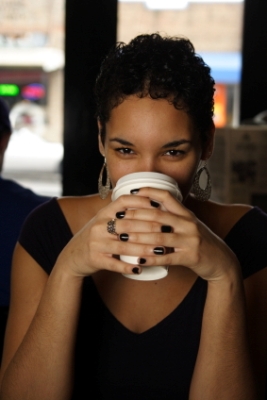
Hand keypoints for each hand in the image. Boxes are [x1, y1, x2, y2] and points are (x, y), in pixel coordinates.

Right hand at [54, 193, 176, 277]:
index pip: (123, 202)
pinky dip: (128, 266)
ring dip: (144, 249)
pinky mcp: (95, 259)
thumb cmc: (96, 237)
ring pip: (124, 245)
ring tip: (160, 251)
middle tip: (167, 230)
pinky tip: (140, 268)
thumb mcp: (104, 220)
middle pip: (128, 224)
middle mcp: (99, 225)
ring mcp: (96, 242)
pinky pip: (114, 264)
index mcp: (103, 213)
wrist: (72, 256)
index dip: (141, 201)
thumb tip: (149, 203)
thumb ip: (121, 213)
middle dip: (150, 227)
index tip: (158, 205)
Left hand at [110, 187, 240, 282]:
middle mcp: (188, 223)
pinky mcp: (191, 257)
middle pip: (157, 216)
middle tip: (117, 219)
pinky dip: (150, 258)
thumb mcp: (189, 224)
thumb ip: (173, 215)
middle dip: (134, 217)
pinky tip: (138, 260)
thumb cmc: (200, 241)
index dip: (148, 192)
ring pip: (159, 237)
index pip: (166, 196)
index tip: (132, 193)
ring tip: (122, 238)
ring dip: (138, 238)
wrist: (222, 260)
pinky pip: (167, 258)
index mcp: (186, 213)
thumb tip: (150, 206)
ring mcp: (190, 240)